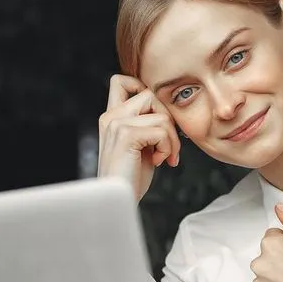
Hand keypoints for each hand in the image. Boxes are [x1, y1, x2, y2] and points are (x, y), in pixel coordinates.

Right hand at [97, 74, 180, 201]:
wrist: (118, 201)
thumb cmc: (130, 178)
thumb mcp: (139, 145)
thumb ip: (145, 124)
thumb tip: (168, 112)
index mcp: (110, 117)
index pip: (120, 81)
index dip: (142, 87)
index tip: (156, 114)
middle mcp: (110, 117)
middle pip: (150, 95)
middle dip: (168, 119)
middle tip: (169, 145)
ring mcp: (116, 124)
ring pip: (161, 115)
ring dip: (172, 139)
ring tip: (165, 157)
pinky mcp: (126, 135)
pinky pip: (162, 131)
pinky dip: (168, 148)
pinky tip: (160, 162)